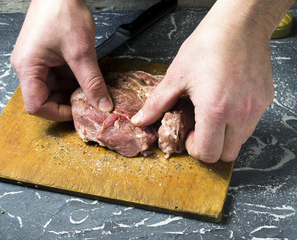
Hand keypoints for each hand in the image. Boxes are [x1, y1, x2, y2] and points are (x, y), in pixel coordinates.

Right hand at [11, 0, 112, 121]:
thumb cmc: (62, 11)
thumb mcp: (81, 51)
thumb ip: (92, 82)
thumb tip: (102, 105)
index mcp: (27, 67)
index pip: (36, 105)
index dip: (58, 113)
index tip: (78, 111)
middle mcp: (26, 66)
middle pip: (44, 98)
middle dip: (67, 101)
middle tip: (87, 99)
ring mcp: (34, 61)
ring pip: (52, 88)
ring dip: (71, 90)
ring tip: (88, 85)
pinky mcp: (43, 56)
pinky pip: (56, 76)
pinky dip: (71, 79)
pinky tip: (84, 75)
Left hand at [132, 0, 291, 162]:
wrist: (239, 25)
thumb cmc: (208, 45)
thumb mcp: (176, 76)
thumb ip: (157, 103)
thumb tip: (141, 119)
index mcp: (215, 110)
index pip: (208, 153)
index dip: (194, 149)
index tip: (189, 135)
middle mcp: (240, 113)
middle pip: (226, 155)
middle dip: (210, 147)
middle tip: (200, 129)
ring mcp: (255, 108)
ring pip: (240, 141)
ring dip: (225, 137)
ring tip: (213, 115)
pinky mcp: (265, 100)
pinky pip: (251, 124)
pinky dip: (238, 123)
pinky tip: (227, 104)